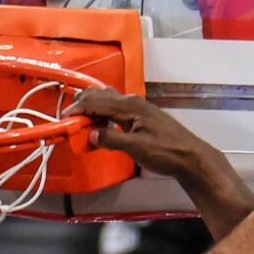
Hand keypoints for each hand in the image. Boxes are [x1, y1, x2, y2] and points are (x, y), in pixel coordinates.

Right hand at [69, 88, 253, 217]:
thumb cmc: (165, 152)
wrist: (189, 156)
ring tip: (80, 122)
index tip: (64, 119)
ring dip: (92, 109)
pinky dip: (103, 116)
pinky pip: (115, 110)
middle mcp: (132, 102)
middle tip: (68, 118)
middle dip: (82, 104)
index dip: (78, 110)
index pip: (97, 102)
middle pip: (101, 96)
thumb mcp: (135, 148)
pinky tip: (100, 128)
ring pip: (108, 102)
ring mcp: (137, 108)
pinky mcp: (140, 117)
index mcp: (129, 106)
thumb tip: (90, 135)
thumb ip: (111, 140)